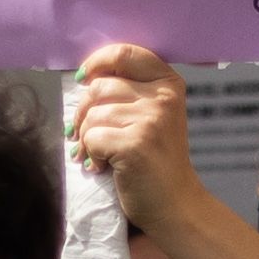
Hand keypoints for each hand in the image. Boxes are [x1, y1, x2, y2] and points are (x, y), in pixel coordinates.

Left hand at [72, 45, 211, 232]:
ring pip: (92, 115)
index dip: (96, 62)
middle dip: (83, 113)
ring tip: (98, 155)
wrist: (175, 205)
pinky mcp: (135, 144)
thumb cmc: (156, 160)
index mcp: (168, 82)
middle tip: (83, 134)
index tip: (84, 78)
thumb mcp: (152, 115)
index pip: (124, 53)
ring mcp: (151, 120)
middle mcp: (162, 97)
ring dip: (85, 138)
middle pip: (100, 87)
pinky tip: (102, 167)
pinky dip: (90, 155)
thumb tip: (84, 78)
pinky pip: (91, 139)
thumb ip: (128, 91)